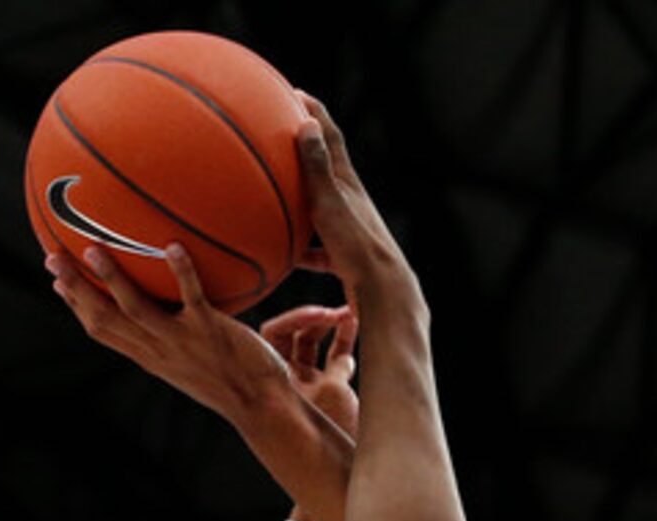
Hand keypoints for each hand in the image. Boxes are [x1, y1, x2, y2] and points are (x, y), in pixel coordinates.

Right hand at [47, 240, 289, 422]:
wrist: (261, 406)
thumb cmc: (232, 380)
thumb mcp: (191, 361)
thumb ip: (172, 336)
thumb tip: (166, 307)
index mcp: (149, 356)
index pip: (101, 330)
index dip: (76, 305)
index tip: (56, 281)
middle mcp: (158, 351)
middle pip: (104, 318)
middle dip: (75, 289)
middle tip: (52, 257)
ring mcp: (182, 342)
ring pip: (136, 309)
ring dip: (111, 280)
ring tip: (92, 249)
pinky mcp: (210, 331)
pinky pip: (192, 297)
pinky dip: (181, 272)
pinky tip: (172, 246)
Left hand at [261, 303, 358, 435]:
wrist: (342, 478)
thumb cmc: (333, 442)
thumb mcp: (335, 395)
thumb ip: (339, 366)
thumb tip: (345, 341)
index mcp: (276, 380)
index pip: (274, 333)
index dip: (296, 317)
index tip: (320, 314)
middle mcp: (290, 382)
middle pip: (294, 335)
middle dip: (315, 318)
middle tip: (336, 313)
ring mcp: (310, 389)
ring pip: (315, 347)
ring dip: (332, 327)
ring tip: (350, 314)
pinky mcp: (332, 396)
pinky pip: (335, 362)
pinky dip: (345, 345)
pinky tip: (359, 332)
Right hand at [295, 95, 414, 303]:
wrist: (384, 294)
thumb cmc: (358, 248)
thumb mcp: (331, 204)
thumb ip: (317, 168)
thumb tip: (307, 123)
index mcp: (346, 182)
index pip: (328, 134)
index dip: (312, 110)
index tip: (290, 91)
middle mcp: (349, 200)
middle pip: (323, 166)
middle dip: (302, 148)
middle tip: (278, 131)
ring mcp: (346, 228)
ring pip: (317, 206)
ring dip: (297, 198)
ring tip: (272, 194)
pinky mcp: (343, 255)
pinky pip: (312, 245)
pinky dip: (295, 245)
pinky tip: (277, 253)